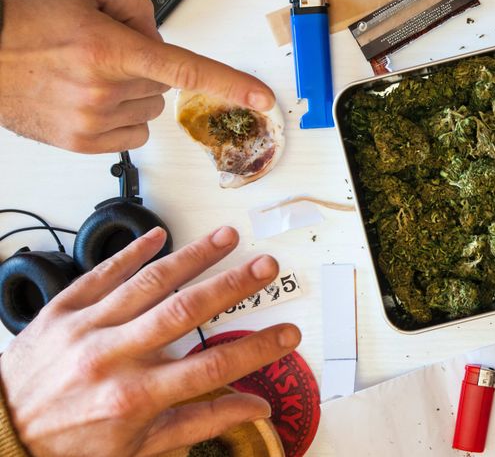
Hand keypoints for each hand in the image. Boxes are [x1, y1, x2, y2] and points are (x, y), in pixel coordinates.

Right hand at [0, 0, 275, 152]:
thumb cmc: (20, 20)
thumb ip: (135, 2)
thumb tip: (161, 35)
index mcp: (109, 49)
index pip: (186, 71)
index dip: (231, 85)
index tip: (262, 99)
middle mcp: (103, 90)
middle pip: (164, 85)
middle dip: (145, 67)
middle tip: (102, 51)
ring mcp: (92, 122)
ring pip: (151, 109)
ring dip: (132, 93)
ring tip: (86, 75)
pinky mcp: (83, 144)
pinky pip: (132, 133)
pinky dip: (120, 116)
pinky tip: (86, 98)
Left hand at [0, 226, 300, 456]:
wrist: (0, 437)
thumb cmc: (70, 446)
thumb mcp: (140, 448)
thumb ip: (200, 423)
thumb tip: (251, 409)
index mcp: (134, 398)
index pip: (212, 368)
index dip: (257, 349)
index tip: (287, 333)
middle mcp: (111, 358)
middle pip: (184, 312)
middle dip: (231, 286)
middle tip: (265, 266)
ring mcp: (85, 329)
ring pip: (148, 283)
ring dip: (192, 257)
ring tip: (226, 237)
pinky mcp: (60, 312)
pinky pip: (101, 274)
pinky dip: (131, 253)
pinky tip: (159, 236)